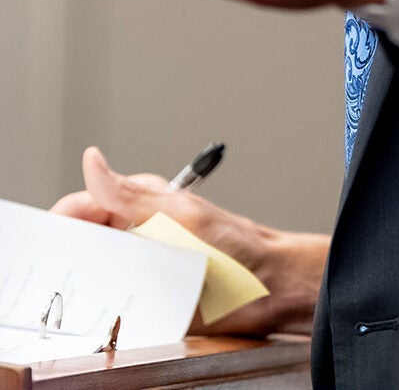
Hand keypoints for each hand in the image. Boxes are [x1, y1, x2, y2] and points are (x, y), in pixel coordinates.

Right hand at [51, 147, 327, 334]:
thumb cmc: (237, 246)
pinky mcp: (152, 299)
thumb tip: (93, 161)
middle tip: (62, 273)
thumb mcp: (180, 215)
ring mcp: (145, 268)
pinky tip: (110, 315)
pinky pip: (119, 305)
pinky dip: (110, 310)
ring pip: (99, 275)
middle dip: (73, 255)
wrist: (271, 288)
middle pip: (88, 242)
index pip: (88, 206)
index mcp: (142, 205)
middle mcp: (140, 235)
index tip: (50, 238)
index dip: (65, 219)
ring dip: (90, 285)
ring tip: (87, 295)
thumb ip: (131, 195)